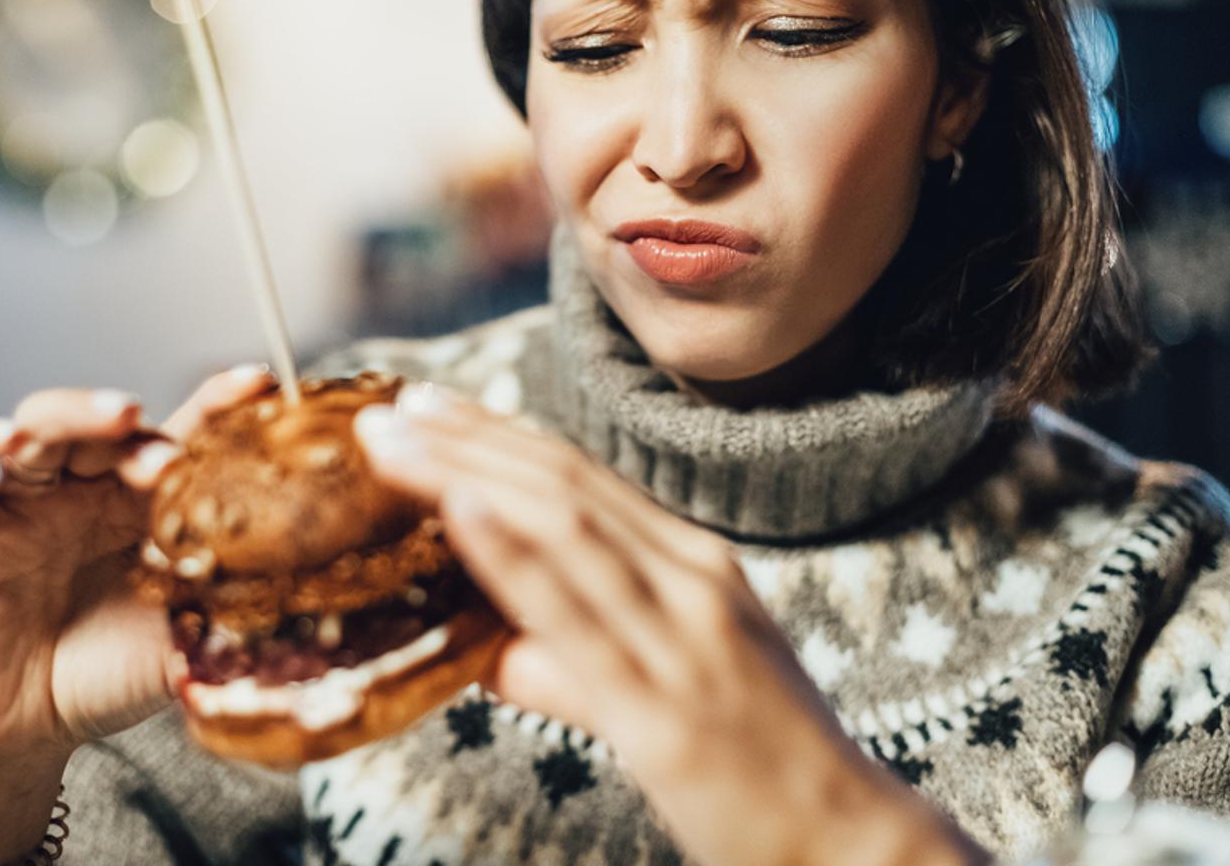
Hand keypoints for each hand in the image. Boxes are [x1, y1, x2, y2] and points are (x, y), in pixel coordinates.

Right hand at [0, 365, 272, 768]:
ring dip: (78, 413)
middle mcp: (88, 489)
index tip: (258, 386)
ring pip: (41, 427)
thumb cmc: (116, 673)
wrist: (37, 731)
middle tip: (171, 458)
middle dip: (142, 432)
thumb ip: (231, 609)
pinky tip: (4, 438)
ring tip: (116, 417)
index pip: (183, 436)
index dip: (218, 405)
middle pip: (110, 427)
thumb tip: (306, 595)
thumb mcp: (185, 637)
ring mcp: (26, 503)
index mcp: (147, 503)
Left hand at [355, 384, 983, 865]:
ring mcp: (681, 637)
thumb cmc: (755, 762)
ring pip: (563, 529)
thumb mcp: (667, 680)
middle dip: (466, 439)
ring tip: (393, 444)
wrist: (846, 841)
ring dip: (468, 474)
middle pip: (561, 485)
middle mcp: (689, 580)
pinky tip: (460, 511)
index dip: (495, 434)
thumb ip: (575, 657)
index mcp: (691, 564)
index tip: (427, 407)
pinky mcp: (664, 709)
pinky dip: (514, 555)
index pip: (578, 477)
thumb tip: (486, 645)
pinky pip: (577, 619)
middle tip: (383, 408)